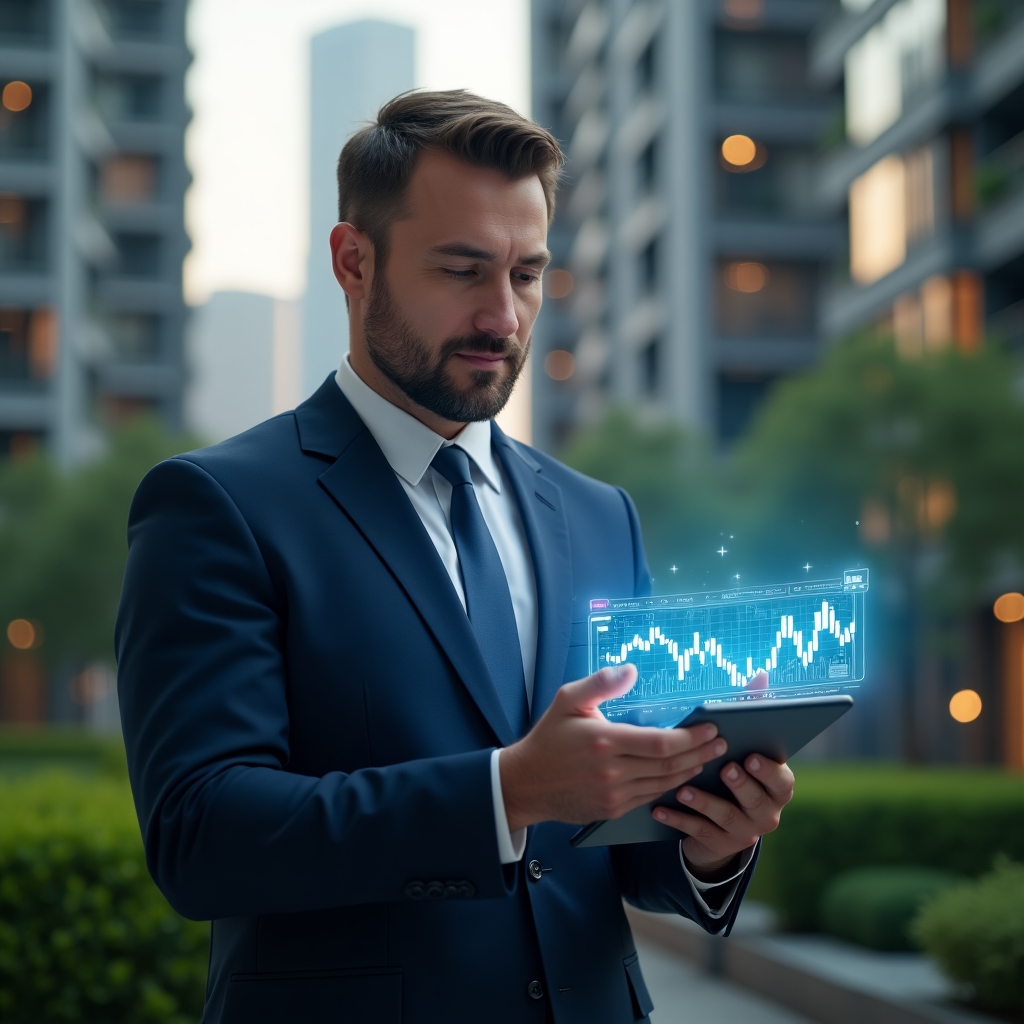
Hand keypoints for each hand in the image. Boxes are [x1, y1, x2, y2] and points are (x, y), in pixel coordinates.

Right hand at [499, 664, 726, 832]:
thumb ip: (600, 683)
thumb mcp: (567, 700)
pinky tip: (681, 775)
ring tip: (708, 757)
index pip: (660, 743)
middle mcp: (612, 772)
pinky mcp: (613, 809)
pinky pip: (650, 797)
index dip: (690, 738)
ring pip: (664, 784)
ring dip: (690, 771)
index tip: (710, 728)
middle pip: (669, 765)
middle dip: (700, 753)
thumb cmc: (549, 738)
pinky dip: (671, 786)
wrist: (526, 783)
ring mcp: (614, 795)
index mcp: (604, 741)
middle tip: (721, 743)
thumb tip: (630, 670)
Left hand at [652, 750, 794, 878]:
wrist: (724, 827)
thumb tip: (742, 706)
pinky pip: (699, 831)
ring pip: (726, 816)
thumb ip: (743, 744)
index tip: (750, 757)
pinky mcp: (722, 845)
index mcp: (777, 790)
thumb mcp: (743, 766)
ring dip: (703, 802)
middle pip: (755, 800)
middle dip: (740, 783)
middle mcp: (767, 813)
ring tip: (683, 790)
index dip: (768, 770)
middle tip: (725, 769)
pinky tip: (660, 810)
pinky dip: (678, 819)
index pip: (781, 781)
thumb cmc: (732, 781)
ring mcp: (746, 832)